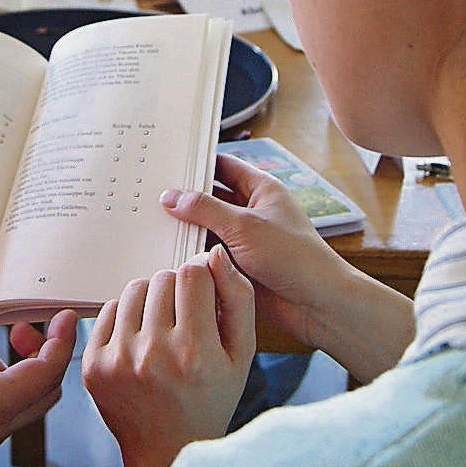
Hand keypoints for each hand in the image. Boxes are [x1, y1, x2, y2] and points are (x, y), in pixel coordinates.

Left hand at [82, 247, 255, 466]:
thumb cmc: (211, 401)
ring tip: (162, 327)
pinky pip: (109, 310)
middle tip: (184, 316)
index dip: (201, 278)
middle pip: (162, 278)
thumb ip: (237, 299)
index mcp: (194, 351)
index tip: (203, 293)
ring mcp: (117, 360)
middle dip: (177, 290)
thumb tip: (214, 254)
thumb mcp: (242, 355)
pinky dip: (126, 317)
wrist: (168, 451)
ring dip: (150, 300)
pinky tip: (140, 339)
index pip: (191, 273)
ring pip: (134, 289)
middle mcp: (152, 354)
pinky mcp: (93, 365)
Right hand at [161, 154, 413, 382]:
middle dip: (185, 197)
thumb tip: (170, 196)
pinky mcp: (239, 265)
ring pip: (207, 227)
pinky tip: (164, 250)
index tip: (166, 161)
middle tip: (148, 193)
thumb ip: (205, 209)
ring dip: (185, 227)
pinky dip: (191, 252)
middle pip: (211, 196)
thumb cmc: (293, 257)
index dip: (196, 162)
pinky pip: (209, 254)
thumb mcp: (244, 225)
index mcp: (261, 189)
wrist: (318, 304)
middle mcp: (252, 211)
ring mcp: (245, 239)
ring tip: (147, 220)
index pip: (223, 165)